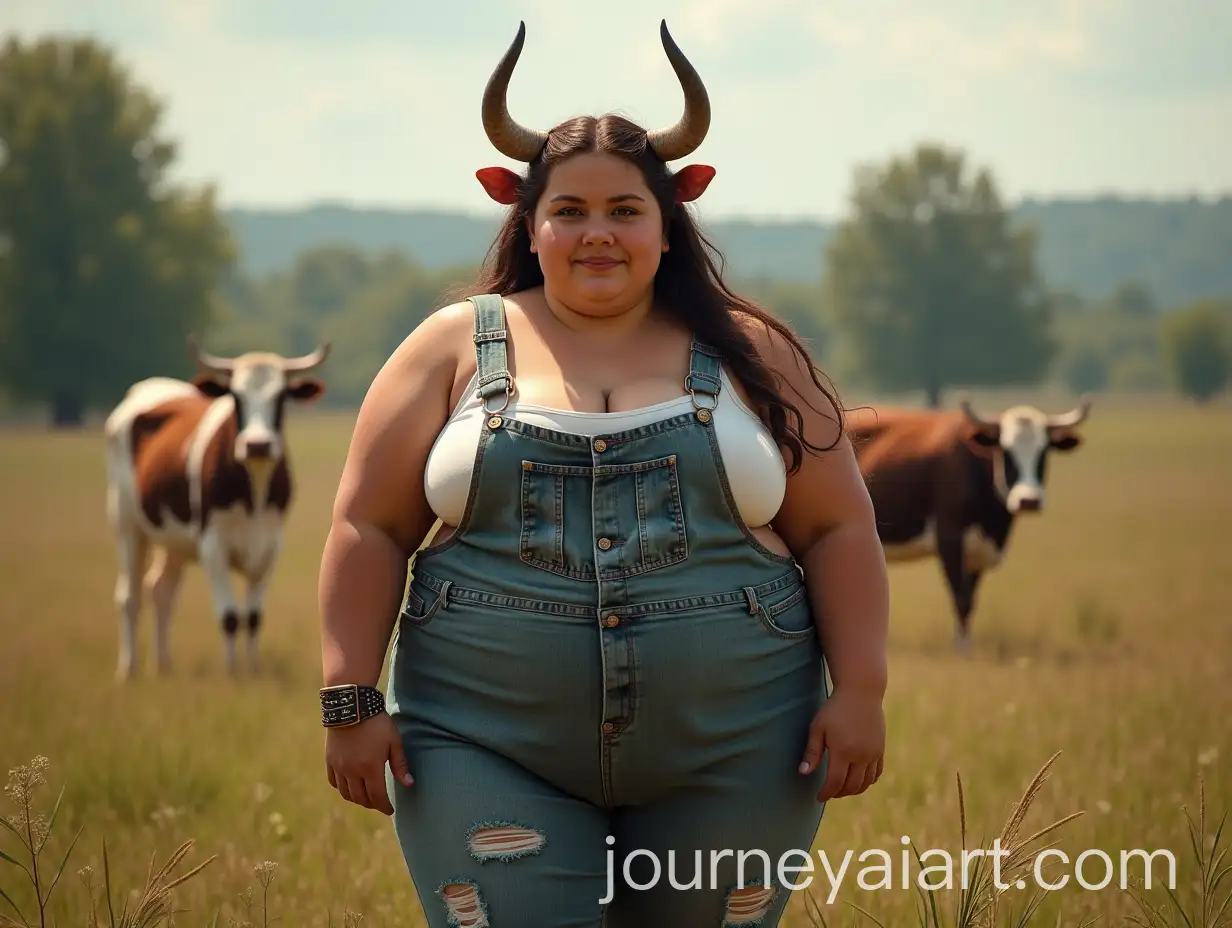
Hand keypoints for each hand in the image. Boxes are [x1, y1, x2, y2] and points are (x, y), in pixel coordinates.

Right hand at [325, 712, 413, 814]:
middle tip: (379, 803)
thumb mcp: (394, 741)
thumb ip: (400, 764)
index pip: (377, 797)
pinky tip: (349, 786)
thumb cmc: (377, 722)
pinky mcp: (330, 760)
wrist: (352, 705)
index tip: (390, 810)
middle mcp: (353, 772)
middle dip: (372, 803)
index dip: (384, 806)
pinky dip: (342, 788)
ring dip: (357, 798)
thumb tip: (409, 784)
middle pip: (361, 798)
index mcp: (370, 768)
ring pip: (346, 793)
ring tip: (366, 797)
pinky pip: (334, 782)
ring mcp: (339, 767)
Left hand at [798, 687, 884, 801]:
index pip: (835, 782)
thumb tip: (803, 772)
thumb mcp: (818, 727)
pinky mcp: (881, 749)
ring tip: (842, 788)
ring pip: (866, 783)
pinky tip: (859, 780)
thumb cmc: (835, 708)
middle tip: (829, 793)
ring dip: (854, 790)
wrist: (861, 692)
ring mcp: (873, 753)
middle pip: (851, 786)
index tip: (819, 797)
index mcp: (843, 751)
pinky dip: (868, 781)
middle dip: (839, 793)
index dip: (826, 793)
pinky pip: (877, 773)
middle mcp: (861, 755)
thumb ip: (812, 751)